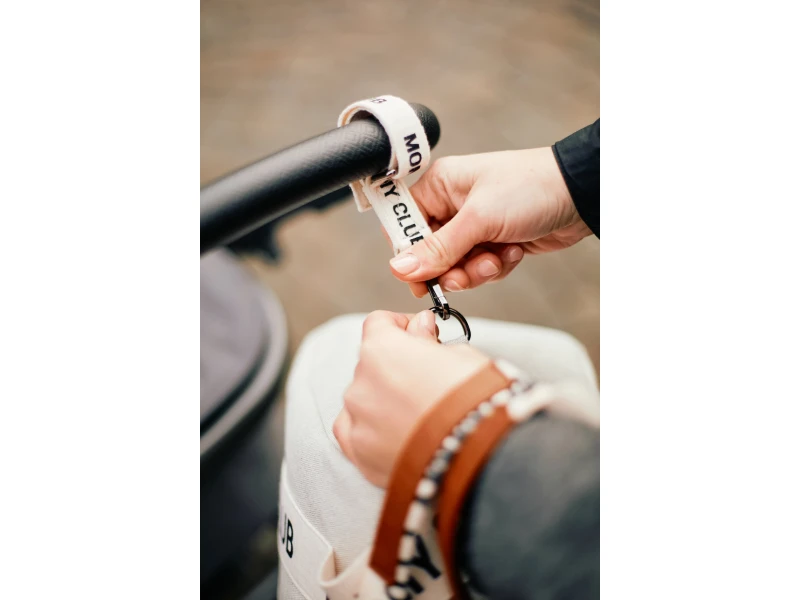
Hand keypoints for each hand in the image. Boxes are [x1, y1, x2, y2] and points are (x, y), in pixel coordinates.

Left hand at [333, 310, 490, 487]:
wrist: (481, 455)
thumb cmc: (476, 400)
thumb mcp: (460, 355)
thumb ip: (428, 339)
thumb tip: (420, 326)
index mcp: (382, 349)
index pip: (378, 323)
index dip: (401, 326)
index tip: (419, 334)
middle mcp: (361, 381)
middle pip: (371, 364)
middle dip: (396, 367)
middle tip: (428, 382)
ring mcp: (357, 418)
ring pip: (363, 398)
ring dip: (384, 400)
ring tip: (420, 417)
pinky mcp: (359, 451)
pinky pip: (353, 431)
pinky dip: (370, 428)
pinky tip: (395, 431)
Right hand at [389, 147, 590, 296]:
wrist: (580, 195)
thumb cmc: (530, 188)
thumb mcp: (479, 219)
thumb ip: (438, 248)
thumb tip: (400, 268)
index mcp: (439, 186)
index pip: (403, 224)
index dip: (408, 253)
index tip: (418, 275)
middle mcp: (451, 206)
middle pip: (429, 253)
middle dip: (449, 268)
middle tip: (462, 275)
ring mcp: (474, 226)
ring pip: (455, 266)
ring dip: (476, 271)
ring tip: (495, 259)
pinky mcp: (493, 243)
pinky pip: (479, 268)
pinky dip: (495, 267)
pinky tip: (513, 252)